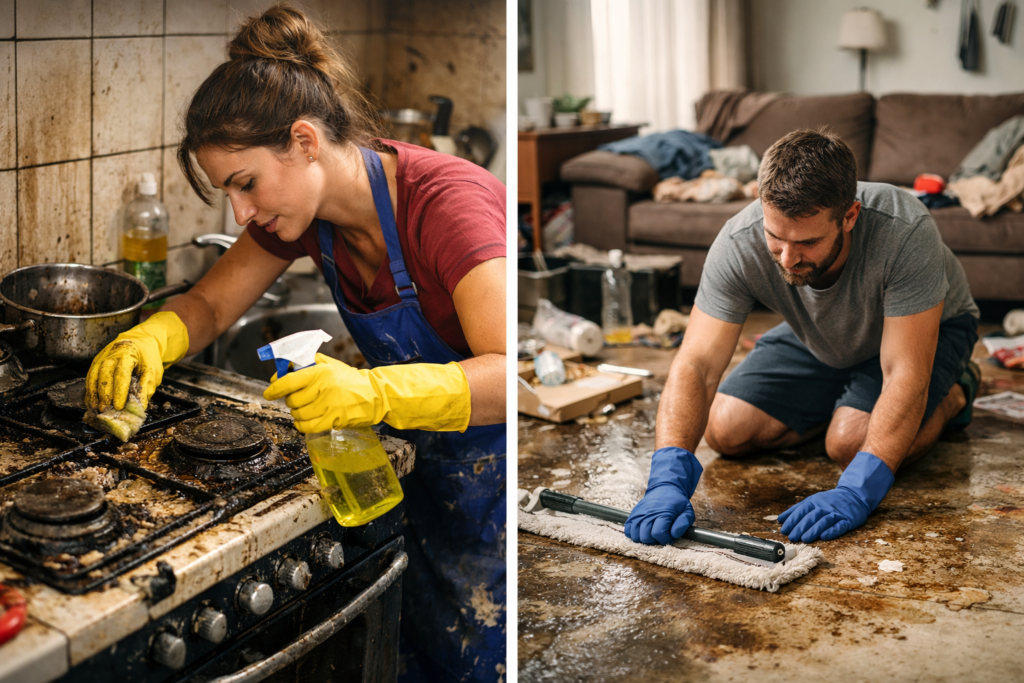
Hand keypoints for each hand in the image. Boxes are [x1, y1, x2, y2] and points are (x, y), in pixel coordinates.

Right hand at [84, 312, 189, 411]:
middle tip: (105, 409)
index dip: (119, 391)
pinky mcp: (96, 362)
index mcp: (128, 353)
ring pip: (93, 375)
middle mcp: (112, 353)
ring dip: (93, 393)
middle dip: (104, 393)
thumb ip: (146, 388)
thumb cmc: (148, 357)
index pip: (122, 373)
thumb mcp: (153, 371)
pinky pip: (90, 377)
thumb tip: (141, 407)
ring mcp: (102, 357)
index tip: (119, 406)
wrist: (141, 341)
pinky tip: (91, 401)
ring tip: (96, 408)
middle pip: (103, 373)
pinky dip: (90, 390)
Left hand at [263, 353, 471, 432]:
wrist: (375, 395)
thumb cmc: (351, 379)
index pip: (287, 380)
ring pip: (297, 414)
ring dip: (298, 413)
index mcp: (319, 372)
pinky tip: (306, 420)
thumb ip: (309, 362)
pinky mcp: (332, 420)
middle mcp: (322, 388)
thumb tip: (286, 365)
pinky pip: (306, 426)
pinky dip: (302, 425)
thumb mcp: (331, 364)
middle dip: (291, 400)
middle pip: (292, 399)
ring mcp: (327, 406)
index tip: (269, 391)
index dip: (274, 387)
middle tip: (298, 398)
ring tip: (307, 408)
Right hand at [624, 447, 702, 544]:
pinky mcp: (633, 514)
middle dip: (655, 540)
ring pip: (635, 535)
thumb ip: (683, 523)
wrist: (665, 488)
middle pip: (646, 537)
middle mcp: (648, 514)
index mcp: (663, 513)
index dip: (666, 539)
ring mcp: (639, 514)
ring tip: (652, 534)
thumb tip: (674, 534)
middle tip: (661, 535)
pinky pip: (627, 530)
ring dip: (644, 539)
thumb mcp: (687, 510)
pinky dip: (633, 534)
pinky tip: (642, 532)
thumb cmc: (677, 502)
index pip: (659, 534)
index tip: (670, 536)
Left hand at [779, 451, 894, 541]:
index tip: (784, 530)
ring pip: (823, 521)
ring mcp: (836, 512)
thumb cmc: (829, 501)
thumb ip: (796, 510)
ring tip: (804, 539)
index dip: (792, 521)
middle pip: (811, 517)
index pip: (801, 511)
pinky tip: (824, 537)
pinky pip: (839, 525)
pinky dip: (832, 531)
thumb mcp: (812, 501)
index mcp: (814, 501)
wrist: (853, 495)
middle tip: (792, 537)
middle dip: (800, 527)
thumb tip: (780, 520)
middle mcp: (824, 506)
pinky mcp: (848, 520)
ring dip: (813, 530)